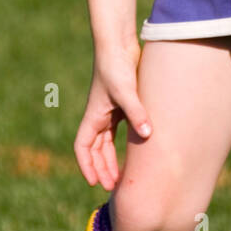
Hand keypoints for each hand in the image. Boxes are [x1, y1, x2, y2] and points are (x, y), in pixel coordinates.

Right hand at [73, 42, 151, 190]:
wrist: (119, 43)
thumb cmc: (117, 65)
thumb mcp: (126, 91)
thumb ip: (136, 112)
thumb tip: (147, 134)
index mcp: (93, 115)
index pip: (83, 147)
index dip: (87, 166)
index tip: (94, 182)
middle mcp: (98, 115)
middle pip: (95, 149)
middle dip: (101, 168)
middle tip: (113, 187)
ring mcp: (109, 109)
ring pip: (106, 141)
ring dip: (110, 159)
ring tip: (121, 176)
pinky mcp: (121, 103)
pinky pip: (118, 130)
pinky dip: (122, 143)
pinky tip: (136, 150)